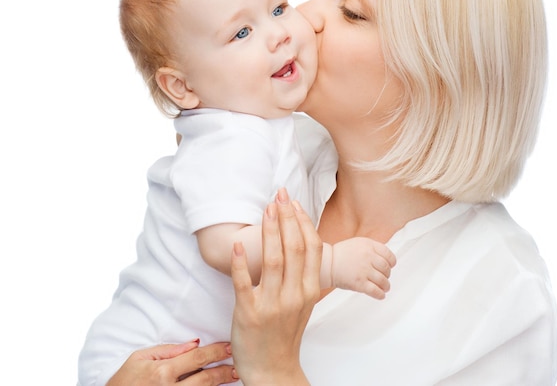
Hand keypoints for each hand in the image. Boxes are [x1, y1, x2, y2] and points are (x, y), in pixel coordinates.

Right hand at [106, 340, 237, 384]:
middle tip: (237, 365)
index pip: (196, 358)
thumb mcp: (140, 358)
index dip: (215, 352)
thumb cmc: (124, 380)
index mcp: (162, 372)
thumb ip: (168, 350)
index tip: (229, 347)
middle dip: (223, 371)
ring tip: (233, 378)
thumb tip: (194, 343)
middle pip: (204, 379)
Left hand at [230, 188, 320, 385]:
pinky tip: (238, 245)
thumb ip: (305, 274)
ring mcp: (272, 305)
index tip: (294, 202)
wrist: (272, 369)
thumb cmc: (286, 331)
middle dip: (287, 217)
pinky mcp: (249, 313)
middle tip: (280, 195)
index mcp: (310, 290)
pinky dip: (241, 262)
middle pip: (295, 248)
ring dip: (270, 231)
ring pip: (274, 260)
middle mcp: (295, 295)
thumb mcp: (304, 301)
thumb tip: (301, 238)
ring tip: (266, 209)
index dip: (303, 221)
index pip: (312, 248)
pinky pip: (244, 283)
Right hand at [331, 237, 396, 298]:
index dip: (392, 263)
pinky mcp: (359, 283)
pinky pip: (375, 291)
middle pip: (387, 269)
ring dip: (386, 286)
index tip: (391, 266)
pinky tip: (381, 295)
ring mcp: (364, 270)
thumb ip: (372, 248)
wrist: (327, 263)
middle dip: (387, 275)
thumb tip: (386, 259)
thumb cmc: (342, 254)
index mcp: (369, 245)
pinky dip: (380, 294)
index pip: (388, 255)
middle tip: (385, 277)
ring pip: (383, 281)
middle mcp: (368, 257)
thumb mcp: (358, 243)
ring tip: (385, 287)